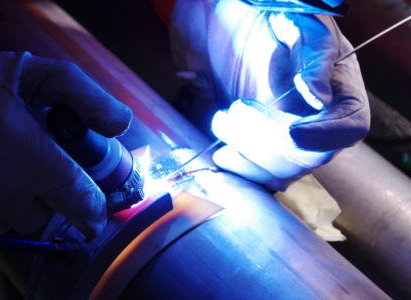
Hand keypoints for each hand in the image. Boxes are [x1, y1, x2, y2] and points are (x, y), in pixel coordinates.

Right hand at [0, 49, 131, 238]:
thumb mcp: (37, 74)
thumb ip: (86, 97)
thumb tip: (120, 125)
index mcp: (39, 165)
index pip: (84, 205)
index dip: (94, 208)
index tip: (93, 207)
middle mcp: (10, 197)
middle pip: (45, 216)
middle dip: (45, 196)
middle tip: (30, 164)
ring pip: (8, 223)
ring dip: (9, 203)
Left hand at [170, 0, 368, 189]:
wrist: (226, 18)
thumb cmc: (271, 14)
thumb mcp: (299, 23)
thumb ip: (314, 56)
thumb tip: (319, 97)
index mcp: (340, 90)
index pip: (348, 128)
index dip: (322, 136)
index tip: (291, 132)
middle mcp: (318, 122)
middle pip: (307, 157)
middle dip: (268, 141)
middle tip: (233, 112)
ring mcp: (286, 140)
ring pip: (278, 172)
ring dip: (247, 157)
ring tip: (221, 121)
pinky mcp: (256, 149)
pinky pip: (255, 176)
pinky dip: (237, 171)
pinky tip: (221, 154)